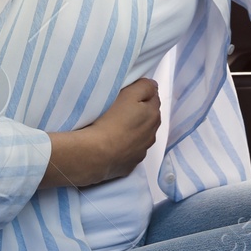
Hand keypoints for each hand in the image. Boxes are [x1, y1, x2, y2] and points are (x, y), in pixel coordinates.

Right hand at [40, 77, 160, 188]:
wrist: (96, 153)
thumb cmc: (111, 119)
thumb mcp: (129, 94)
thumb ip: (144, 87)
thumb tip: (153, 86)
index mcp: (153, 115)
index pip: (153, 98)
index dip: (141, 94)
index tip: (128, 94)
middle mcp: (151, 134)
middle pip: (148, 118)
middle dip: (140, 113)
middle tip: (120, 110)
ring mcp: (141, 152)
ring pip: (140, 136)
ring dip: (133, 131)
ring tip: (116, 128)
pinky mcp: (130, 165)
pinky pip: (130, 152)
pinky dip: (125, 147)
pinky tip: (113, 145)